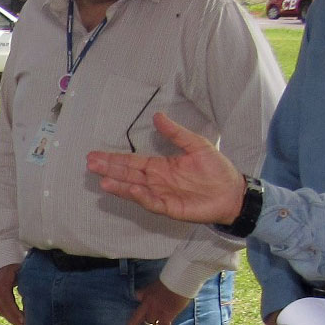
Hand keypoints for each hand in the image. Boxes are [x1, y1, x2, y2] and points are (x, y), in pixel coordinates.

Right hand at [0, 262, 24, 324]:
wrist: (3, 265)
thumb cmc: (17, 269)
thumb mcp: (23, 272)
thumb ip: (28, 283)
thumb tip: (39, 294)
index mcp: (2, 282)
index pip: (7, 299)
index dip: (14, 311)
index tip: (23, 319)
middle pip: (3, 307)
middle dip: (13, 318)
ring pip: (1, 310)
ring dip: (11, 319)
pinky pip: (0, 310)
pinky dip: (8, 316)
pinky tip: (17, 320)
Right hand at [88, 114, 245, 224]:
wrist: (233, 192)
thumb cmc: (216, 169)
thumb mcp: (196, 145)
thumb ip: (175, 133)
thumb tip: (157, 115)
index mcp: (160, 166)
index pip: (132, 162)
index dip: (114, 158)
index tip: (95, 155)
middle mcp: (156, 181)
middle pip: (128, 174)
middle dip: (110, 170)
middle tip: (90, 164)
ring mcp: (162, 195)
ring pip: (135, 190)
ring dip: (119, 186)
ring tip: (103, 181)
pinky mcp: (171, 208)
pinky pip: (152, 202)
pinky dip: (141, 197)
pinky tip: (132, 189)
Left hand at [123, 279, 191, 324]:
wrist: (179, 280)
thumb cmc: (170, 281)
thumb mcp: (153, 285)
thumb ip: (145, 291)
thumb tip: (137, 295)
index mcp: (145, 296)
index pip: (136, 305)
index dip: (133, 310)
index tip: (131, 314)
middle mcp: (147, 305)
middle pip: (136, 320)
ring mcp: (156, 311)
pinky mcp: (166, 315)